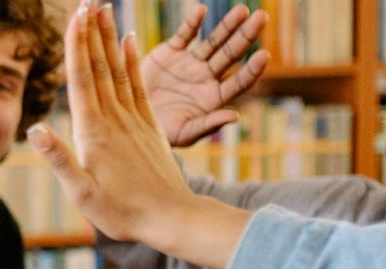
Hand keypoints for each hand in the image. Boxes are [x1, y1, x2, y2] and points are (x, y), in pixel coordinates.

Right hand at [27, 0, 194, 241]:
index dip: (77, 47)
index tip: (74, 18)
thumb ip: (59, 159)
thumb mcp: (81, 193)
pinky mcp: (149, 127)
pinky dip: (133, 61)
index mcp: (94, 133)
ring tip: (103, 11)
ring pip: (119, 70)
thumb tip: (35, 129)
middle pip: (100, 67)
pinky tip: (130, 42)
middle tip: (87, 2)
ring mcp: (135, 120)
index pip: (82, 80)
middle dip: (92, 33)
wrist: (170, 218)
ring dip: (110, 39)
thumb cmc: (121, 212)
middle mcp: (115, 119)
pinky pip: (138, 87)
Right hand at [141, 3, 268, 146]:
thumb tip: (235, 116)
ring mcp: (189, 63)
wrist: (127, 118)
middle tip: (261, 18)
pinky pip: (185, 35)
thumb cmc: (158, 133)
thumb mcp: (182, 134)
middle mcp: (205, 78)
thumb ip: (207, 124)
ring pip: (213, 42)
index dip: (252, 70)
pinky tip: (201, 11)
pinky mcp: (170, 53)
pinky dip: (192, 23)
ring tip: (242, 10)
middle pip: (231, 55)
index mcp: (213, 98)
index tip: (264, 55)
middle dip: (246, 37)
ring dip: (227, 26)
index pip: (239, 82)